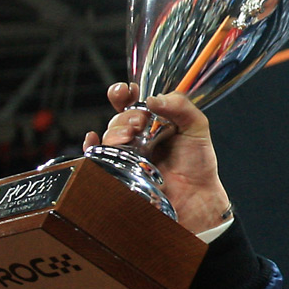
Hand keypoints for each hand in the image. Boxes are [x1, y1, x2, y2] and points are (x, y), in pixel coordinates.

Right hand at [87, 83, 232, 235]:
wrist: (196, 197)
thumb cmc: (198, 164)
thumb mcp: (197, 127)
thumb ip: (181, 107)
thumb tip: (153, 99)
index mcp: (155, 122)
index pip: (133, 102)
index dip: (125, 94)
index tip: (128, 91)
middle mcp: (138, 136)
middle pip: (119, 118)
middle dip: (125, 117)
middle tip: (139, 125)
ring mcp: (128, 154)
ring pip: (109, 135)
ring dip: (114, 132)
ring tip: (129, 138)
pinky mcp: (119, 171)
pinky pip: (96, 157)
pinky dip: (91, 146)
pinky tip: (94, 141)